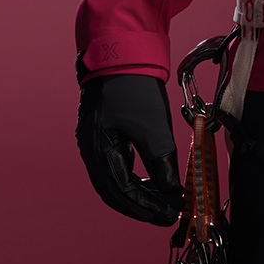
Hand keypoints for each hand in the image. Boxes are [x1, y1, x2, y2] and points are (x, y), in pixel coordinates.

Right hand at [76, 74, 183, 225]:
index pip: (122, 192)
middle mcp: (91, 148)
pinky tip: (151, 178)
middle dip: (141, 205)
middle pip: (113, 191)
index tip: (168, 214)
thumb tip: (173, 191)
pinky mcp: (105, 129)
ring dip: (138, 192)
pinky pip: (116, 163)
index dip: (147, 207)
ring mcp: (95, 138)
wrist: (123, 49)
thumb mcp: (153, 127)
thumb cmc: (134, 86)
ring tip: (161, 199)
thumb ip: (162, 162)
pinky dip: (133, 175)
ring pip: (114, 179)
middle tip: (165, 214)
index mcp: (98, 150)